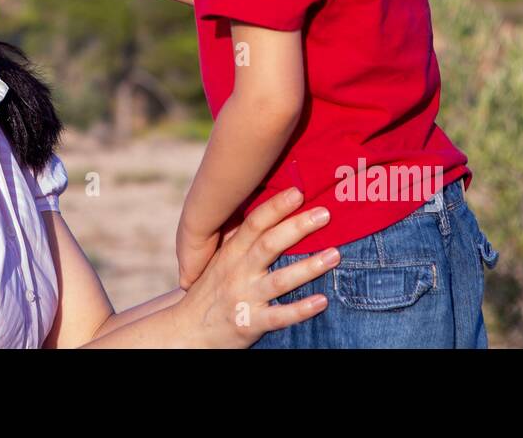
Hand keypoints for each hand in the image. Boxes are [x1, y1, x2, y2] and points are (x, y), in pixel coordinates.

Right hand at [171, 189, 338, 348]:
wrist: (187, 332)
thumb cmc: (211, 291)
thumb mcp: (219, 261)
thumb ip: (241, 240)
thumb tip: (267, 211)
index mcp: (231, 253)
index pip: (254, 224)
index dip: (276, 207)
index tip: (298, 191)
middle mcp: (237, 272)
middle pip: (269, 244)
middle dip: (297, 227)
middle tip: (325, 213)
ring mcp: (244, 297)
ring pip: (279, 280)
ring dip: (308, 267)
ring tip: (335, 255)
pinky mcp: (250, 324)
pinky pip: (279, 316)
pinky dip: (301, 309)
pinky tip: (322, 301)